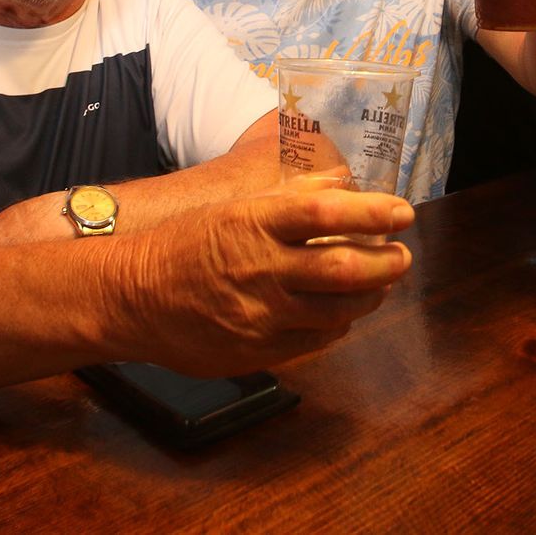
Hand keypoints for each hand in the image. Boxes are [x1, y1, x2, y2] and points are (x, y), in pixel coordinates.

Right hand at [110, 189, 413, 376]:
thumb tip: (341, 183)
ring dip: (370, 296)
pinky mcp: (257, 351)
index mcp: (252, 224)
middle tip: (402, 256)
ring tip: (380, 284)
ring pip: (338, 310)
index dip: (372, 212)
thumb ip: (289, 197)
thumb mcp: (233, 209)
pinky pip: (316, 339)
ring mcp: (259, 315)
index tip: (402, 212)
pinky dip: (339, 324)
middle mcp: (259, 269)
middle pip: (343, 268)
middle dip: (385, 263)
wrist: (133, 298)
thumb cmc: (186, 245)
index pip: (325, 213)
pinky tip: (342, 312)